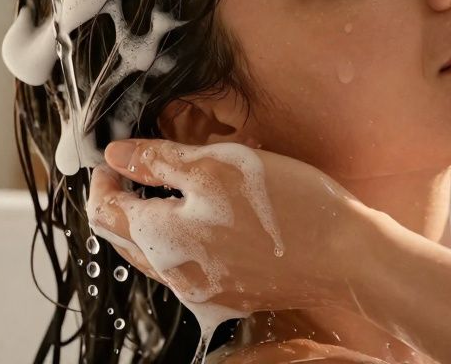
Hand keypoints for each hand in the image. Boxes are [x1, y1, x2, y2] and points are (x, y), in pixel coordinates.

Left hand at [86, 139, 384, 314]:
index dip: (102, 180)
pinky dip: (183, 237)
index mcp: (161, 240)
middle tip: (132, 170)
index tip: (112, 158)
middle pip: (124, 239)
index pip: (104, 213)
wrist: (348, 258)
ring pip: (155, 254)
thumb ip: (158, 160)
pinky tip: (207, 215)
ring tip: (171, 187)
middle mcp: (175, 275)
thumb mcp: (214, 166)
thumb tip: (115, 156)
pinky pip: (188, 265)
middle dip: (120, 202)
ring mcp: (203, 290)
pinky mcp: (231, 294)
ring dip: (151, 220)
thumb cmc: (285, 207)